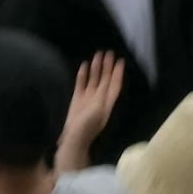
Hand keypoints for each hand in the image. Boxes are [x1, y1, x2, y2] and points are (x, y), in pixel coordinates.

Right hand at [60, 52, 124, 169]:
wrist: (72, 141)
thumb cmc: (87, 127)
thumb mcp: (98, 111)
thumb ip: (102, 95)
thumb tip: (107, 80)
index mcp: (107, 103)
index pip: (114, 85)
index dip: (118, 73)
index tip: (120, 61)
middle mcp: (99, 99)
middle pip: (105, 80)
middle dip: (107, 67)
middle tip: (108, 52)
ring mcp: (87, 99)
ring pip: (94, 80)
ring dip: (96, 68)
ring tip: (97, 55)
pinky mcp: (76, 100)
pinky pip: (81, 84)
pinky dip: (83, 75)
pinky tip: (84, 65)